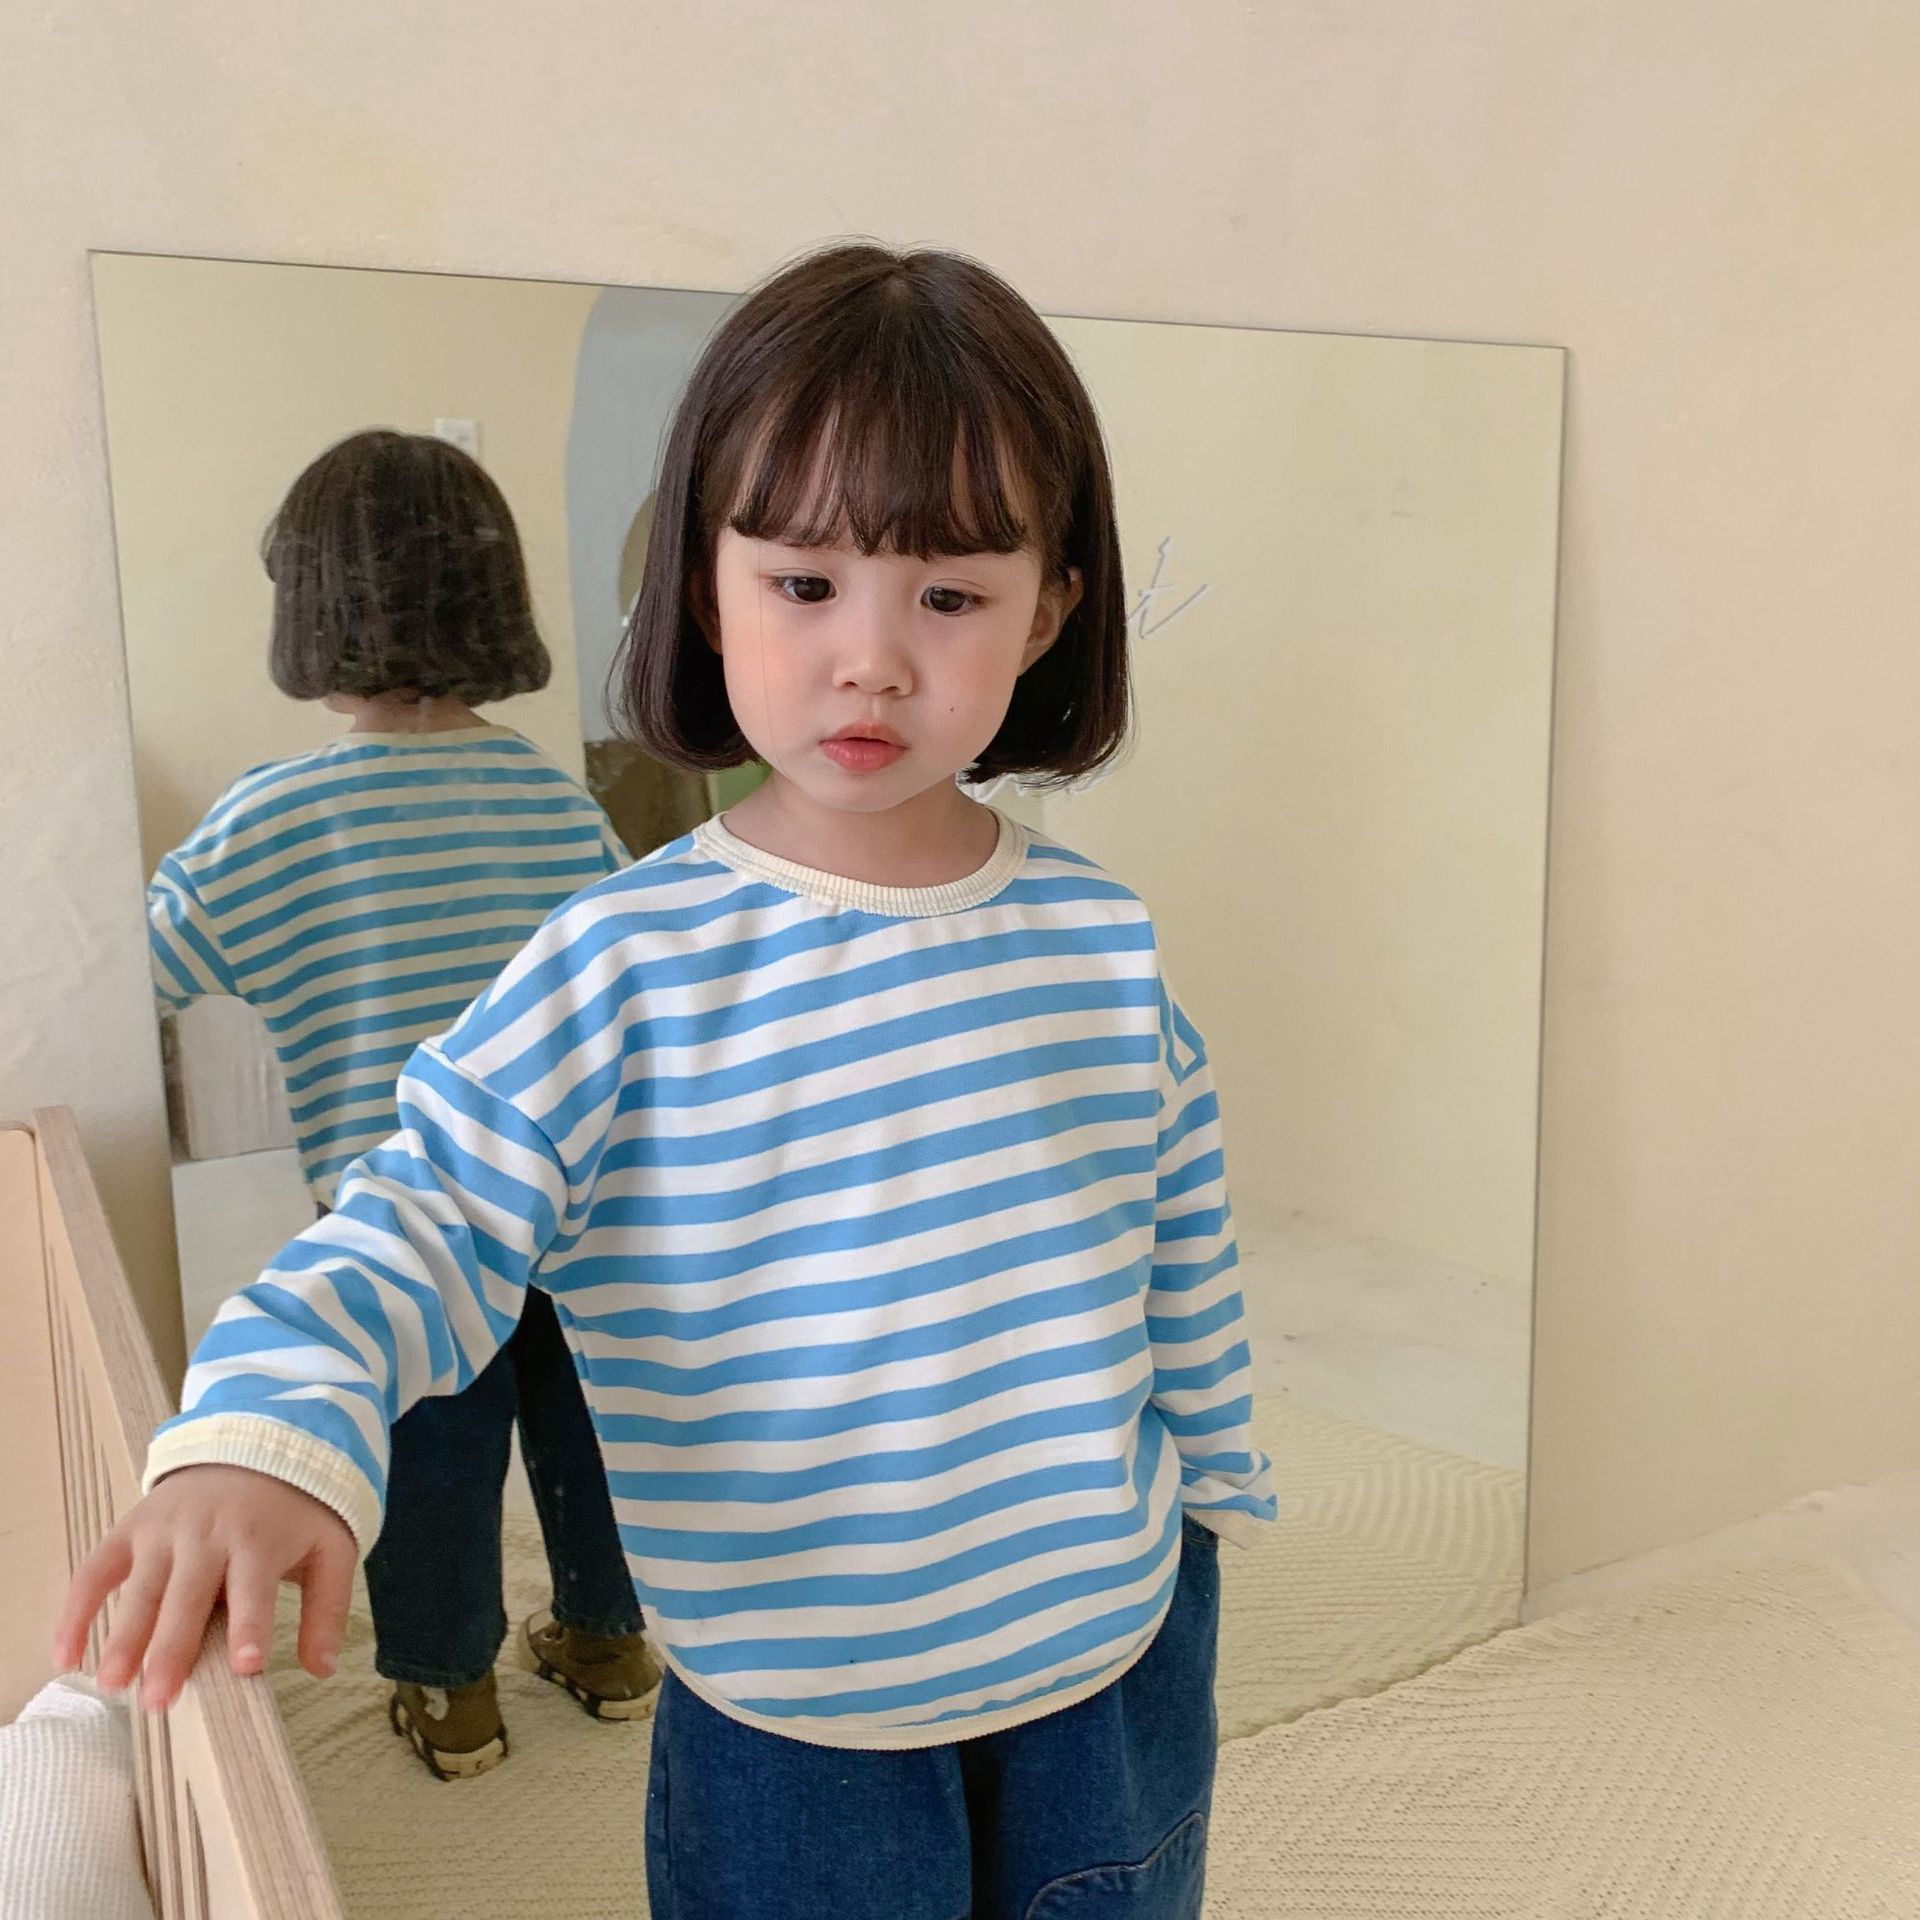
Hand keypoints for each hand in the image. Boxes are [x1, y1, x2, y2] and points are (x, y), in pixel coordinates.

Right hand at [51, 1464, 356, 1711]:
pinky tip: (65, 1657)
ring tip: (112, 1685)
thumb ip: (327, 1608)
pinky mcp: (131, 1529)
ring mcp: (163, 1530)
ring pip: (140, 1589)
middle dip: (172, 1648)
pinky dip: (76, 1611)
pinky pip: (95, 1570)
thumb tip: (323, 1668)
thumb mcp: (329, 1547)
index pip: (255, 1588)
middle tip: (158, 1700)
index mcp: (259, 1539)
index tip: (245, 1667)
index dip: (251, 1627)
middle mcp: (208, 1534)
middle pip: (187, 1596)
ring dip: (123, 1638)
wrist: (255, 1443)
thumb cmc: (295, 1511)